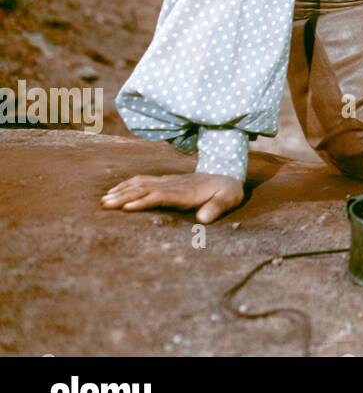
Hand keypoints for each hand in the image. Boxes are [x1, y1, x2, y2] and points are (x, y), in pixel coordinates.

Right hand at [101, 172, 244, 223]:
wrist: (228, 173)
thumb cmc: (227, 191)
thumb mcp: (228, 199)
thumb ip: (216, 208)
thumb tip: (203, 219)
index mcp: (186, 192)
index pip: (161, 195)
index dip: (144, 201)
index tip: (126, 208)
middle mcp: (174, 185)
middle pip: (146, 189)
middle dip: (125, 196)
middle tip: (105, 205)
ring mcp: (169, 181)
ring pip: (142, 183)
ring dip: (123, 190)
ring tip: (104, 200)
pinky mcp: (166, 180)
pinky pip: (144, 180)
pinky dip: (128, 184)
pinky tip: (115, 190)